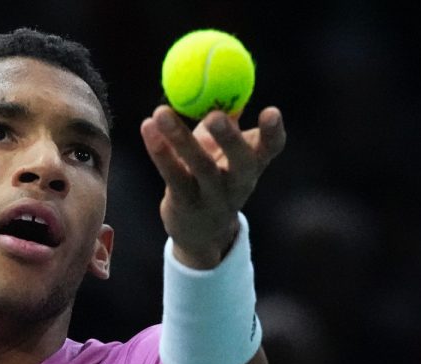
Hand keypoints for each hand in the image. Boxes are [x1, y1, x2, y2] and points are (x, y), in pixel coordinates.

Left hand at [140, 105, 285, 268]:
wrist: (201, 231)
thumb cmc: (213, 175)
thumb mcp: (225, 149)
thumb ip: (226, 117)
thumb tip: (222, 75)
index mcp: (254, 164)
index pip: (271, 148)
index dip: (273, 132)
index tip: (271, 111)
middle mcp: (239, 183)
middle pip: (240, 162)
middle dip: (229, 138)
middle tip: (215, 115)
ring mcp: (213, 197)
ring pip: (200, 168)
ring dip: (180, 138)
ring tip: (160, 112)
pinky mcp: (186, 204)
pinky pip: (172, 175)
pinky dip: (159, 150)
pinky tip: (147, 127)